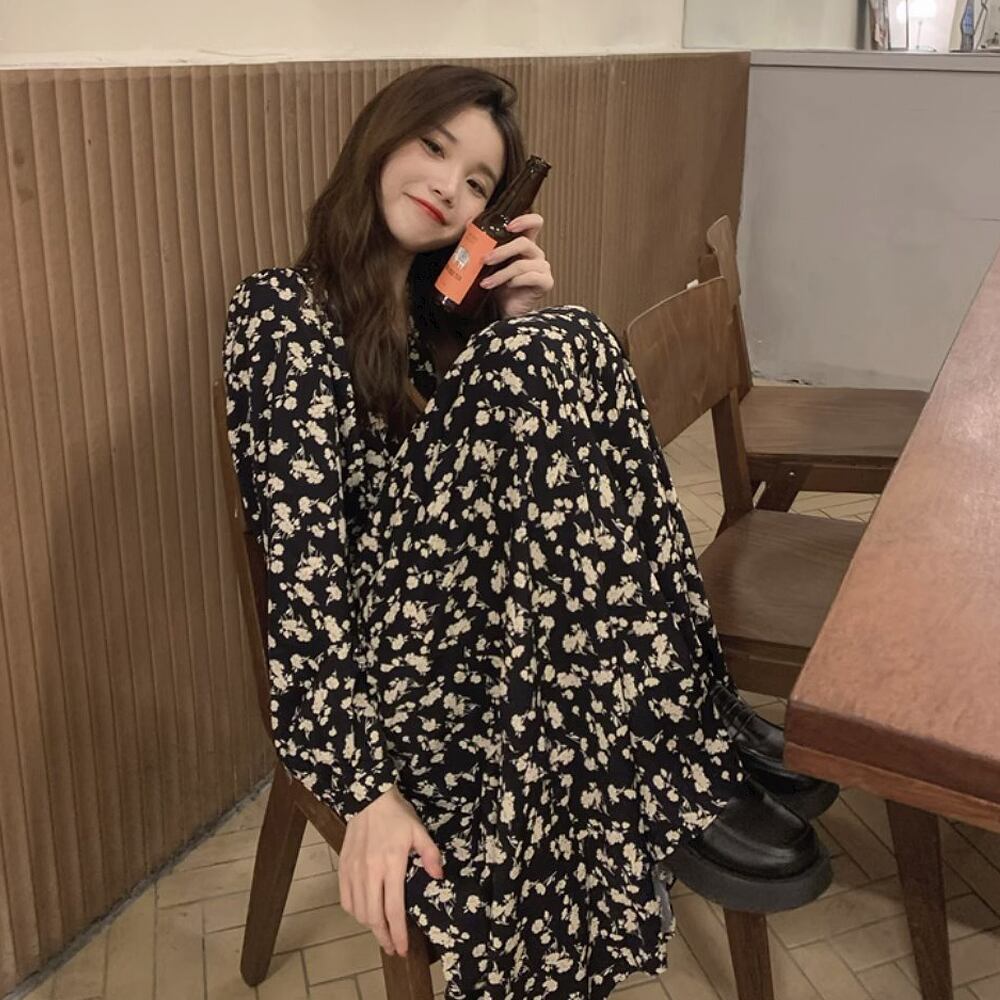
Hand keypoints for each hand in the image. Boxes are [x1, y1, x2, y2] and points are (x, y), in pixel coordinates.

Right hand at [339, 786, 443, 956]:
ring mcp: (354, 871)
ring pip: (359, 911)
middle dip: (384, 937)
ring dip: (370, 926)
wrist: (368, 798)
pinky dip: (354, 911)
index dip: (398, 933)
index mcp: (391, 864)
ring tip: (381, 931)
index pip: (393, 909)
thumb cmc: (397, 815)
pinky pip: (346, 899)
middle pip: (374, 916)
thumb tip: (439, 877)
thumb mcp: (419, 831)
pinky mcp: (343, 867)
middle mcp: (370, 871)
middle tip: (392, 947)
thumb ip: (430, 854)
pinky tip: (364, 913)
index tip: (402, 948)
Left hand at [481, 213, 553, 318]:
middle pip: (524, 243)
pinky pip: (531, 277)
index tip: (508, 226)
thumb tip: (469, 223)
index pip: (534, 223)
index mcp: (525, 244)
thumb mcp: (489, 262)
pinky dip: (515, 281)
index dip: (524, 220)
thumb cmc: (499, 285)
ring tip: (486, 282)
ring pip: (522, 264)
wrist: (504, 309)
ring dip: (501, 274)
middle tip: (485, 259)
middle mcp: (535, 254)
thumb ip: (483, 243)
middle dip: (501, 251)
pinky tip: (506, 286)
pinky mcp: (545, 282)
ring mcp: (542, 268)